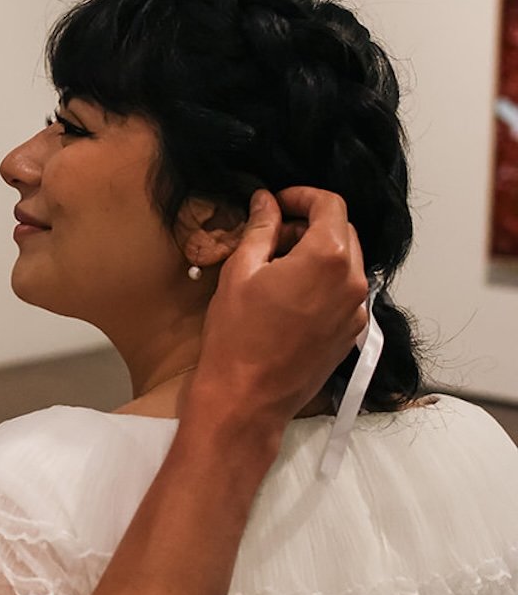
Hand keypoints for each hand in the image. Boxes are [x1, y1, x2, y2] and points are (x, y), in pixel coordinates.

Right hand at [190, 187, 368, 427]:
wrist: (246, 398)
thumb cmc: (237, 336)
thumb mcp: (241, 271)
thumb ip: (261, 229)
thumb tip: (266, 202)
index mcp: (328, 257)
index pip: (331, 205)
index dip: (303, 196)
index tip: (278, 203)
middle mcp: (352, 281)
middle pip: (342, 232)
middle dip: (309, 225)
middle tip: (271, 238)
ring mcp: (356, 311)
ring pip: (345, 263)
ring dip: (317, 254)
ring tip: (277, 270)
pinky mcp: (351, 334)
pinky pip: (344, 293)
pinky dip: (323, 283)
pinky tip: (289, 298)